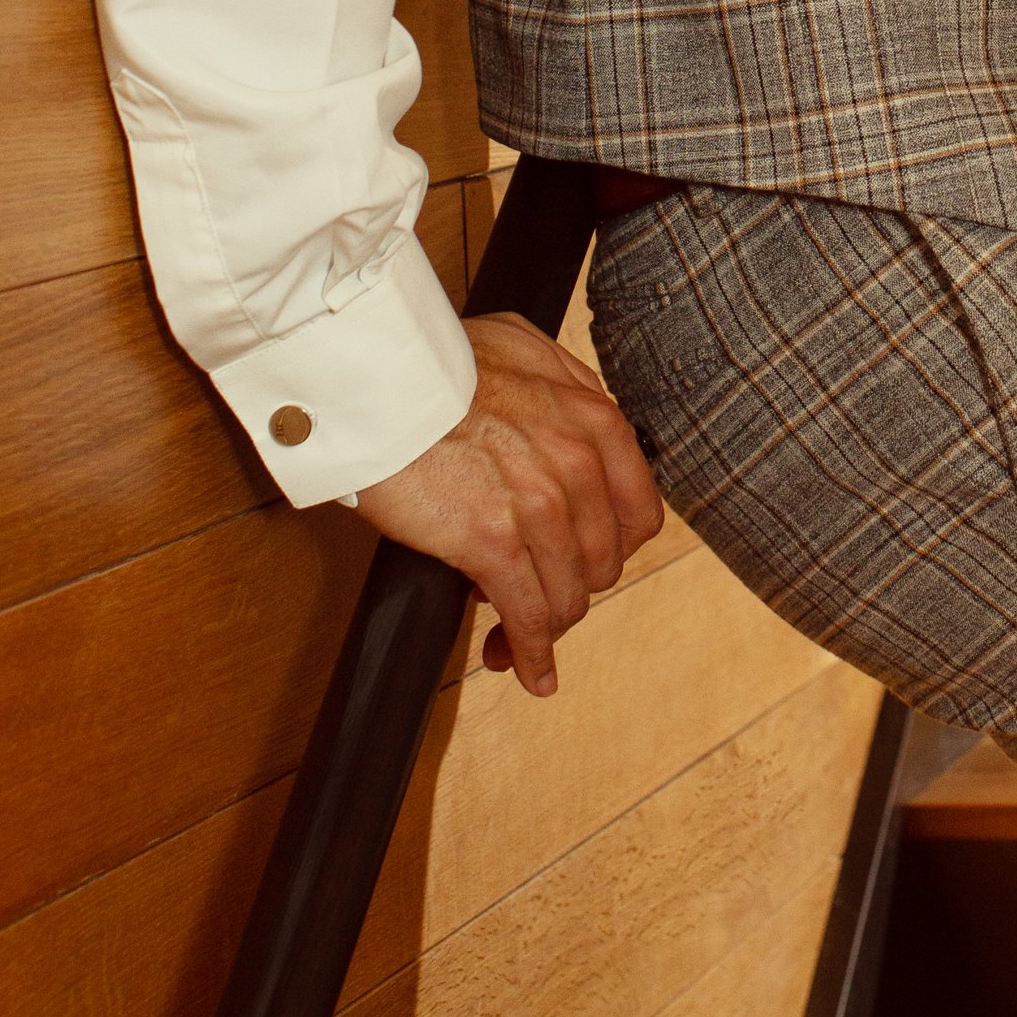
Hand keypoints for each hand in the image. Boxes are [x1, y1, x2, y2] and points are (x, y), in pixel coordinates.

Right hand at [355, 311, 662, 697]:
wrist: (377, 380)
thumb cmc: (437, 361)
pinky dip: (529, 651)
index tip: (588, 562)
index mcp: (595, 420)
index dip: (613, 549)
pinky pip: (527, 615)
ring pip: (566, 594)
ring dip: (546, 627)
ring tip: (515, 640)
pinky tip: (522, 667)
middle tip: (542, 597)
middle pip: (603, 561)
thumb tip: (576, 413)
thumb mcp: (524, 349)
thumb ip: (563, 386)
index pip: (638, 513)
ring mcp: (539, 506)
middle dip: (574, 588)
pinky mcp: (492, 543)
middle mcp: (579, 465)